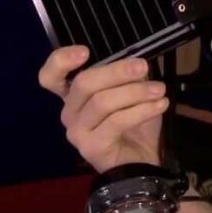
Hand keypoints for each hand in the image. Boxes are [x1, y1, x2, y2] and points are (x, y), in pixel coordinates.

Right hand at [38, 46, 170, 172]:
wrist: (142, 160)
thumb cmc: (134, 122)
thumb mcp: (132, 91)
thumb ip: (127, 77)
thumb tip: (136, 65)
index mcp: (74, 94)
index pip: (50, 76)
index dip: (61, 61)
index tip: (85, 51)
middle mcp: (69, 112)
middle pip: (84, 83)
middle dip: (116, 72)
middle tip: (144, 67)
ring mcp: (77, 131)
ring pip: (102, 102)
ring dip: (136, 92)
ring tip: (160, 90)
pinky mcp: (91, 147)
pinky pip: (116, 121)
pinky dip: (142, 110)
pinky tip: (160, 105)